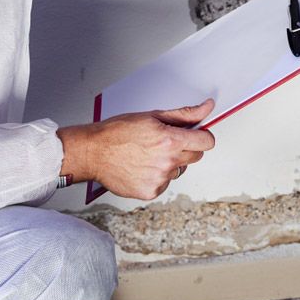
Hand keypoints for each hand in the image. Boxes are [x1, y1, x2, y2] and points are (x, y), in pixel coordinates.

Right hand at [57, 99, 215, 199]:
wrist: (93, 153)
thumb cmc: (118, 132)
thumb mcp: (152, 116)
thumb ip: (184, 114)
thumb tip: (207, 107)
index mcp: (170, 141)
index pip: (206, 142)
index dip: (203, 136)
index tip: (196, 135)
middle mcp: (167, 163)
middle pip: (195, 156)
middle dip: (186, 148)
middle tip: (165, 142)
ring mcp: (159, 180)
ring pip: (179, 170)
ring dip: (171, 163)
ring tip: (148, 154)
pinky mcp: (151, 192)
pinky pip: (165, 183)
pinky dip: (158, 176)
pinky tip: (142, 166)